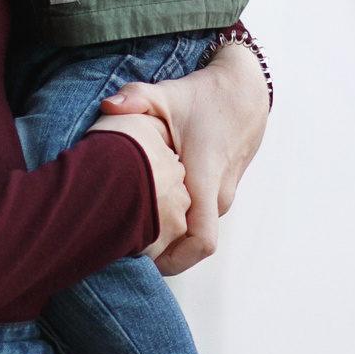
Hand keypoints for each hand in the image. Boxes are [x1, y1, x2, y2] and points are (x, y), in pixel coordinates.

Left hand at [101, 39, 268, 272]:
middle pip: (192, 243)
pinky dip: (180, 217)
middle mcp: (219, 194)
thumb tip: (109, 107)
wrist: (245, 90)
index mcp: (204, 180)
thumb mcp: (166, 95)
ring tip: (136, 226)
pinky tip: (155, 204)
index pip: (200, 242)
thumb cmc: (206, 95)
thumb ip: (135, 99)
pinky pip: (201, 215)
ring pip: (196, 228)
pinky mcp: (223, 189)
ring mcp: (224, 193)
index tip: (146, 263)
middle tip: (126, 247)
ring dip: (171, 233)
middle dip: (163, 251)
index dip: (175, 261)